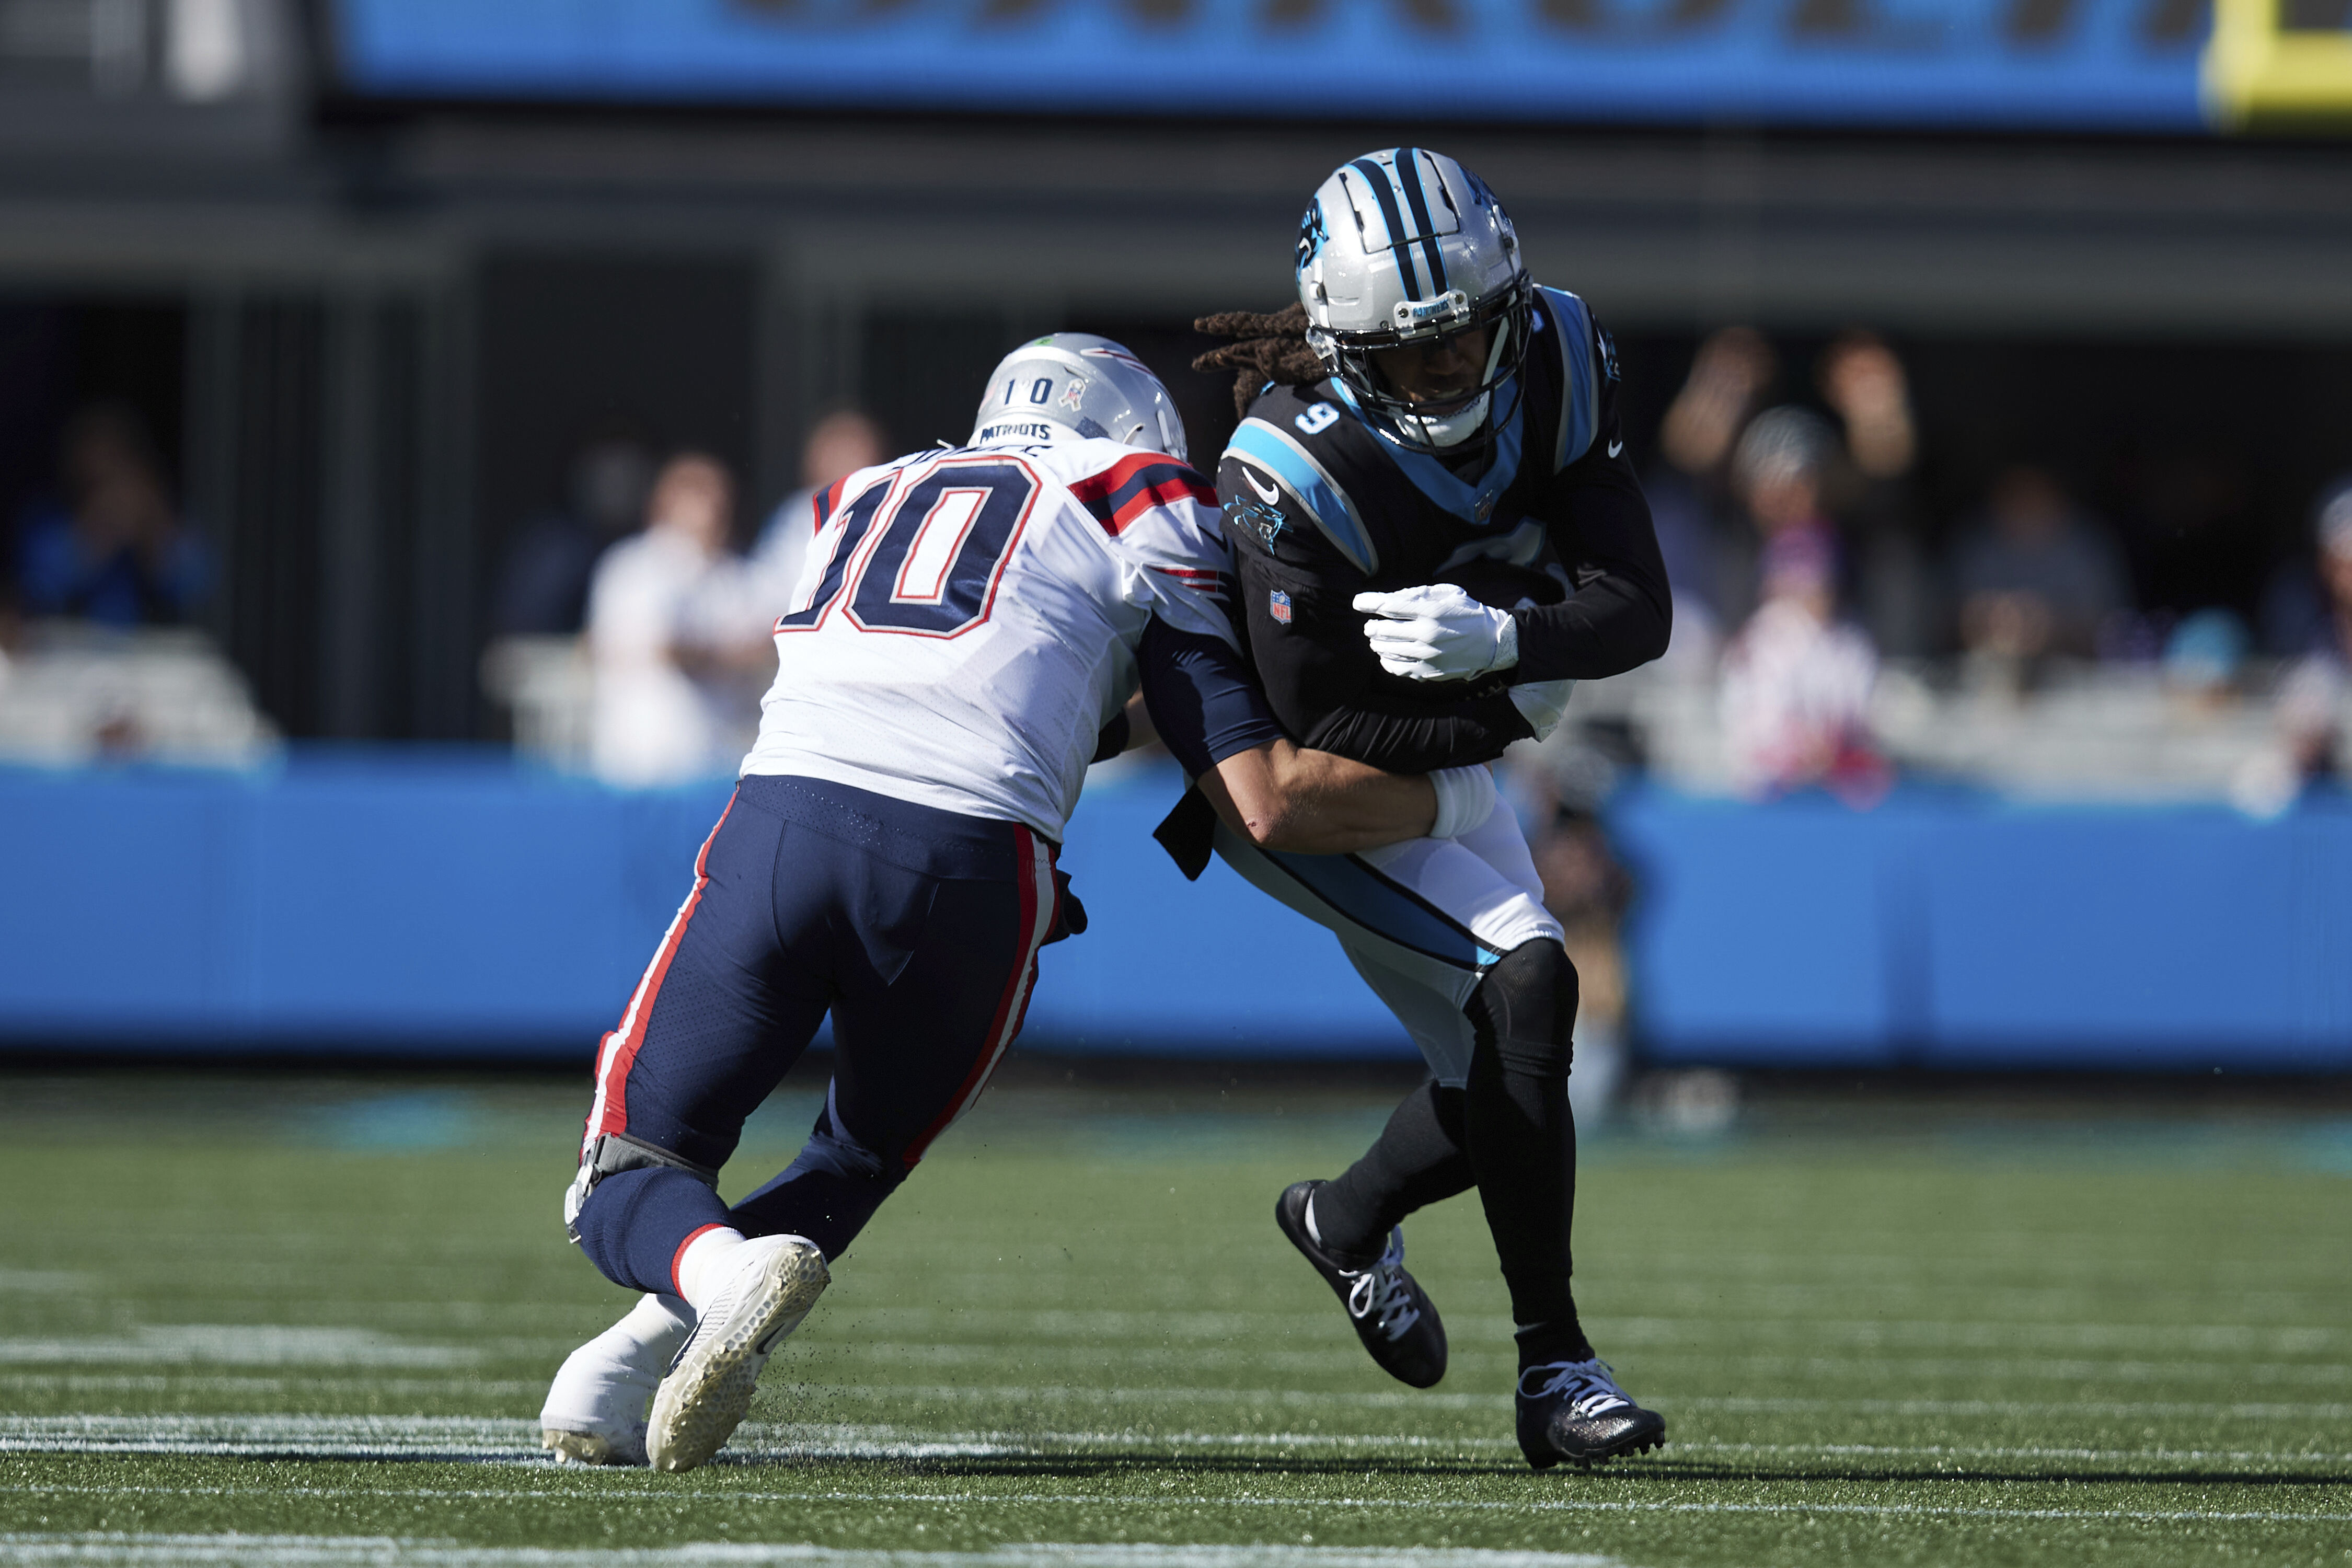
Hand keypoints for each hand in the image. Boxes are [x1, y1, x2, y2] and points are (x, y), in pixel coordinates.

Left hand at [1354, 583, 1519, 681]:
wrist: (1493, 642)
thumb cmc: (1468, 613)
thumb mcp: (1448, 593)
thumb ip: (1418, 594)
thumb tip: (1387, 599)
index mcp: (1431, 610)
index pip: (1389, 605)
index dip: (1368, 603)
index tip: (1358, 603)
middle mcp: (1427, 633)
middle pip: (1382, 630)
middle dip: (1371, 626)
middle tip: (1370, 625)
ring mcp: (1427, 655)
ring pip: (1386, 650)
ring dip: (1377, 643)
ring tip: (1378, 639)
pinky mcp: (1428, 672)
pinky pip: (1396, 668)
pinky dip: (1386, 661)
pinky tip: (1386, 655)